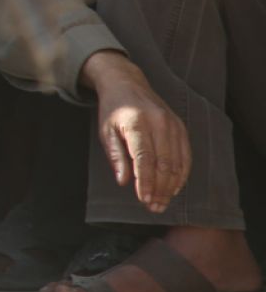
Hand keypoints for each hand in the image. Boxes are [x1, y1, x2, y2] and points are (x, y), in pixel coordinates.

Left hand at [83, 51, 190, 213]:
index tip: (144, 199)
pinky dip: (182, 174)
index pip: (144, 159)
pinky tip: (175, 187)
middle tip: (154, 207)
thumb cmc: (113, 111)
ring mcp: (173, 125)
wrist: (126, 84)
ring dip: (172, 186)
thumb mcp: (106, 132)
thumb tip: (124, 181)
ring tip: (163, 202)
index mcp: (137, 123)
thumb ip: (116, 156)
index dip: (145, 182)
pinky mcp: (181, 127)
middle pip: (164, 164)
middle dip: (160, 189)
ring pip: (177, 162)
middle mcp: (159, 123)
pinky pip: (186, 155)